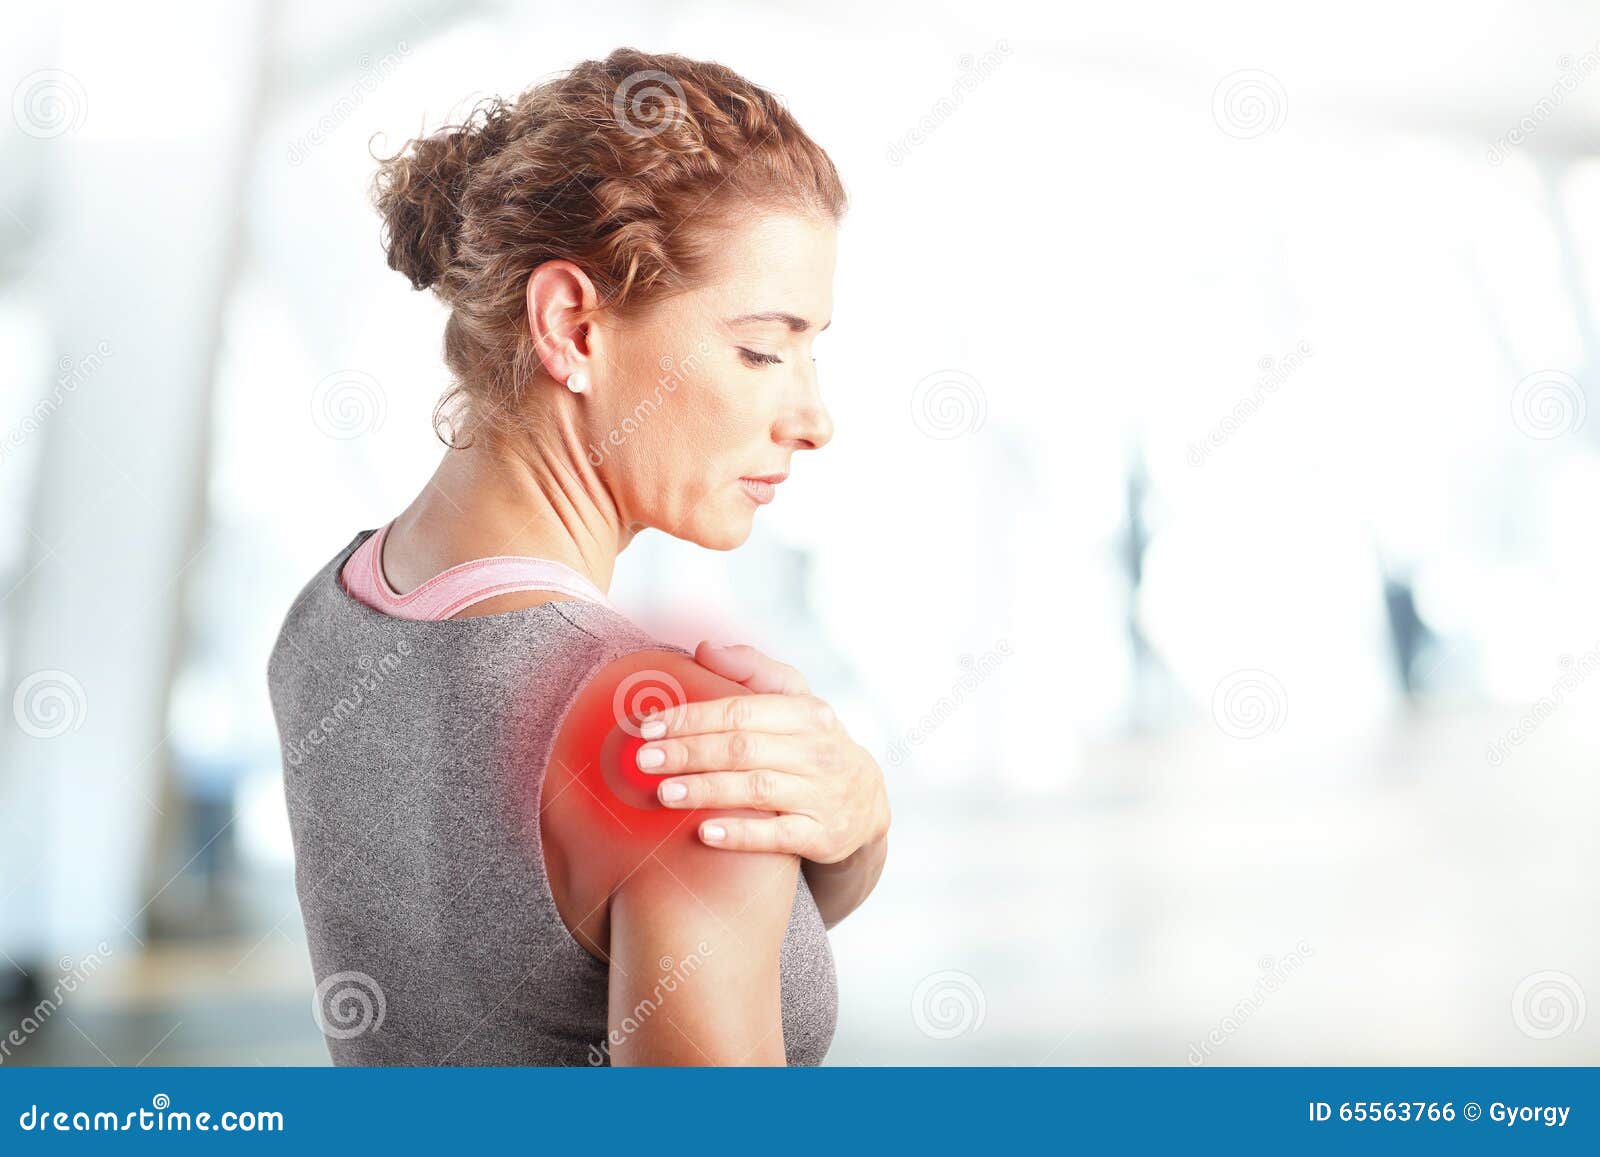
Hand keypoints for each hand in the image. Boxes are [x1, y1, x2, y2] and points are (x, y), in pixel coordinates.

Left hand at [632, 642, 890, 863]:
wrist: (866, 801)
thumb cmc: (813, 743)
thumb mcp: (795, 699)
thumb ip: (750, 669)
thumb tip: (704, 648)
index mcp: (805, 713)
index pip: (740, 711)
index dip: (692, 718)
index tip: (649, 726)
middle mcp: (815, 751)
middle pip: (742, 749)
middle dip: (689, 752)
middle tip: (645, 760)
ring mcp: (820, 794)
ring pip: (756, 790)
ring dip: (706, 790)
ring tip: (664, 793)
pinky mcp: (822, 836)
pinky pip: (777, 835)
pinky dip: (741, 834)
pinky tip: (705, 832)